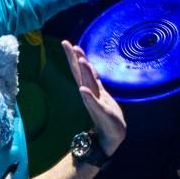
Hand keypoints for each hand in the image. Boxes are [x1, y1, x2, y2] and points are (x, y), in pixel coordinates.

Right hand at [61, 39, 126, 155]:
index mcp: (91, 88)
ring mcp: (95, 102)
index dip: (74, 56)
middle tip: (67, 44)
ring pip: (89, 84)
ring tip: (80, 60)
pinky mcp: (101, 112)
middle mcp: (90, 92)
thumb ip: (93, 82)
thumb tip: (86, 68)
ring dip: (84, 73)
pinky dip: (88, 96)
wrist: (112, 136)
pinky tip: (82, 90)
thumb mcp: (101, 95)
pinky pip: (94, 103)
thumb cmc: (107, 115)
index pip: (81, 69)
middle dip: (74, 59)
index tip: (67, 43)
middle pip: (80, 73)